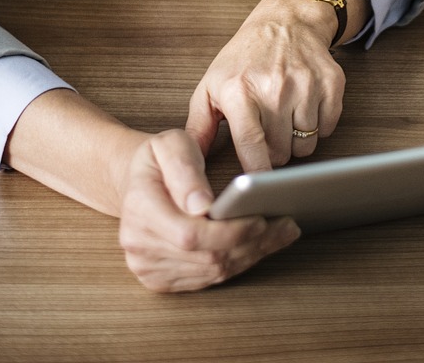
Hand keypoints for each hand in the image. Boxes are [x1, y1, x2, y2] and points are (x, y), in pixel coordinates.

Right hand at [118, 129, 299, 291]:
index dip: (229, 232)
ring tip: (282, 232)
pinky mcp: (160, 279)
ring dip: (251, 255)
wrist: (137, 181)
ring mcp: (147, 266)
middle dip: (251, 243)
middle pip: (206, 258)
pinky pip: (206, 278)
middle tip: (287, 224)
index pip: (190, 234)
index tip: (261, 219)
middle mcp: (138, 245)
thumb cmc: (158, 159)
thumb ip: (185, 169)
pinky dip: (238, 263)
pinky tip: (260, 245)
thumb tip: (202, 205)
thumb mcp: (170, 144)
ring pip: (210, 271)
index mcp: (139, 209)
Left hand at [185, 0, 351, 171]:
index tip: (255, 187)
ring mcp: (306, 84)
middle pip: (282, 153)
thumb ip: (198, 127)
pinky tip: (304, 106)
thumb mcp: (211, 86)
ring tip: (284, 116)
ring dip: (296, 140)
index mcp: (240, 90)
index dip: (256, 174)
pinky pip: (327, 128)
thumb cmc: (244, 57)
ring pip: (306, 145)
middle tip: (267, 130)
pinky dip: (317, 125)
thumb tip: (189, 163)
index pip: (252, 147)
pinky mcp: (331, 83)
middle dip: (274, 151)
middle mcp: (275, 87)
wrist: (285, 21)